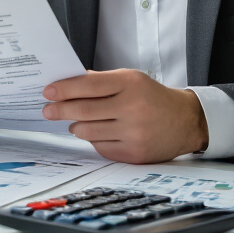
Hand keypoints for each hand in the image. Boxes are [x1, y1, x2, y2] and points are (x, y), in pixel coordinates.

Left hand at [42, 69, 208, 163]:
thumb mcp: (130, 79)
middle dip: (60, 110)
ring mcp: (134, 133)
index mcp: (130, 84)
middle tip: (47, 110)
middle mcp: (133, 107)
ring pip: (87, 131)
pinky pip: (99, 147)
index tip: (48, 92)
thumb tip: (64, 82)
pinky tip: (97, 132)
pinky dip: (93, 139)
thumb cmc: (151, 97)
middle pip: (83, 110)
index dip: (64, 89)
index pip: (88, 85)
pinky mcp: (134, 153)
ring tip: (74, 121)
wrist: (186, 121)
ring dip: (75, 126)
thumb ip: (99, 80)